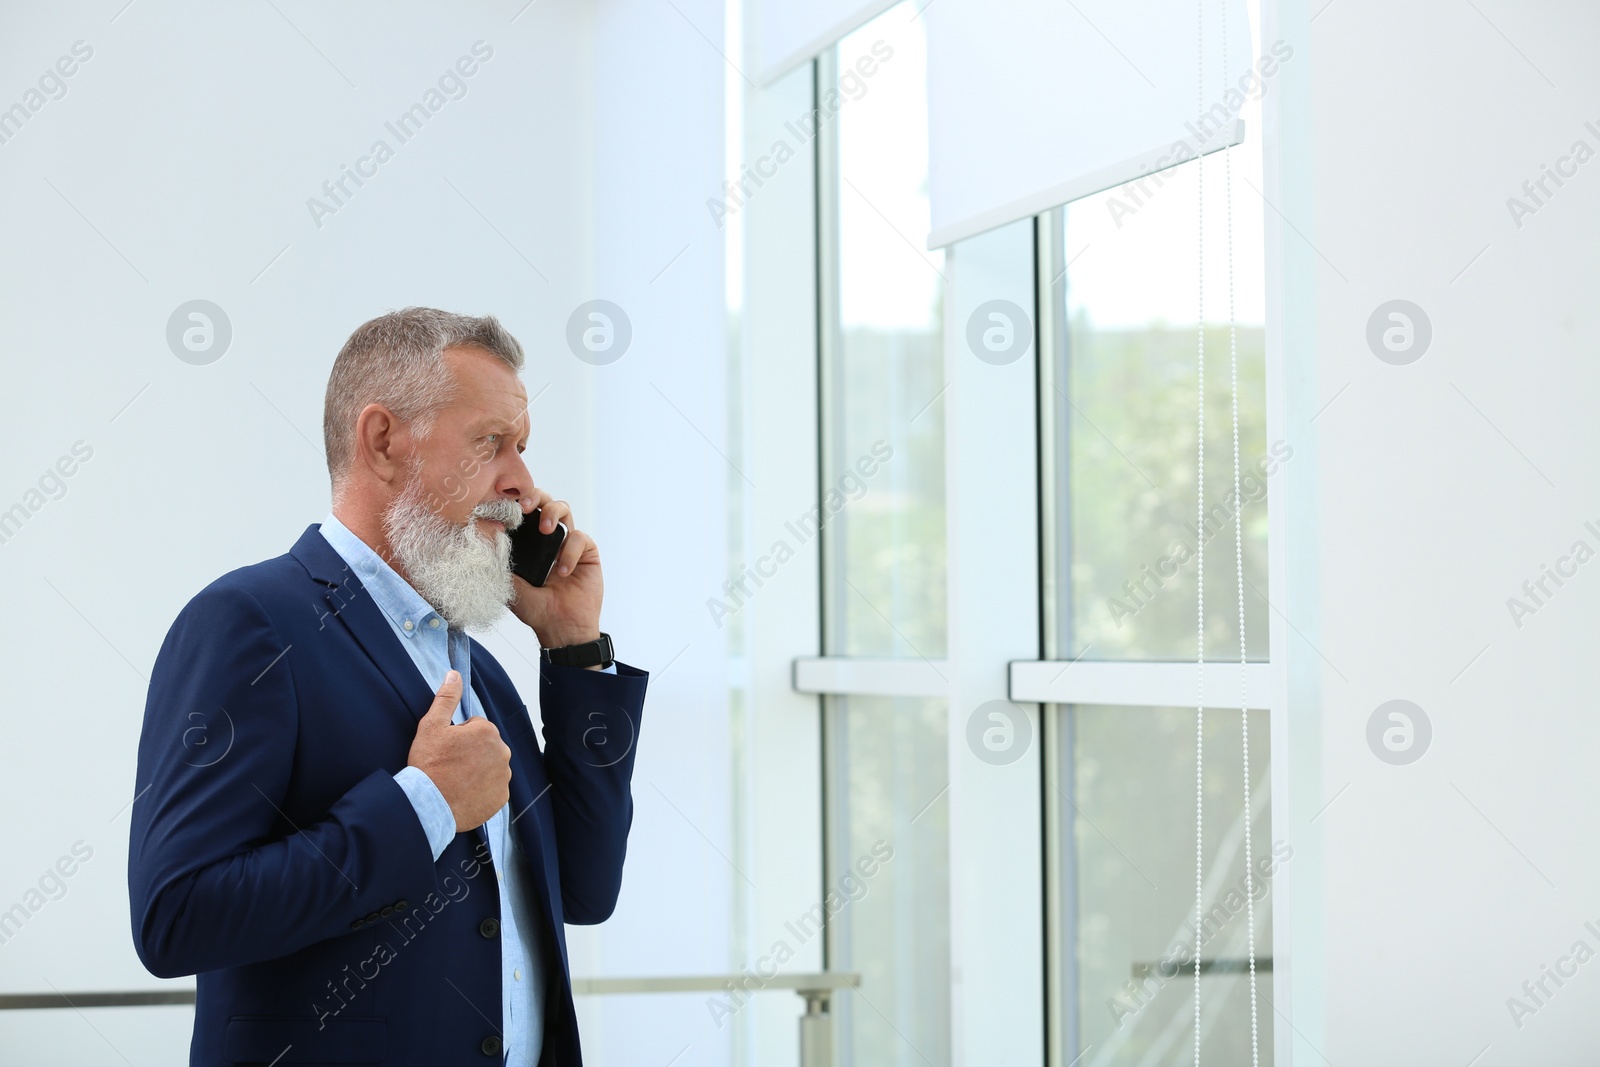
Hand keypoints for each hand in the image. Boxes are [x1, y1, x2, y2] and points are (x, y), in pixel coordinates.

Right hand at [406, 670, 510, 832]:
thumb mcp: (431, 725)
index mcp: (488, 731)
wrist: (428, 805)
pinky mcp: (502, 798)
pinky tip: (464, 793)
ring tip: (455, 780)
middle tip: (450, 765)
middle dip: (471, 752)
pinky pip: (493, 789)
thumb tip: (454, 674)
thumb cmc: (428, 764)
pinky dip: (481, 790)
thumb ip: (446, 697)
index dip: (458, 737)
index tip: (446, 749)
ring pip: (490, 767)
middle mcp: (502, 752)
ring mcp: (504, 777)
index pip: (475, 728)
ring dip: (477, 771)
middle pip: (486, 747)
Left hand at [507, 490, 603, 655]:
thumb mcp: (510, 584)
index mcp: (527, 543)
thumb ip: (500, 561)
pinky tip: (563, 572)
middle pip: (543, 501)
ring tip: (546, 530)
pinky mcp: (587, 551)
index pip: (521, 513)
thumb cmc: (536, 609)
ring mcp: (567, 543)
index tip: (503, 506)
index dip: (513, 504)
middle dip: (534, 496)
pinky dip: (569, 551)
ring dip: (553, 513)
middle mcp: (547, 539)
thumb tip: (487, 533)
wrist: (561, 627)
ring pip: (563, 509)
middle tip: (525, 507)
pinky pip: (579, 537)